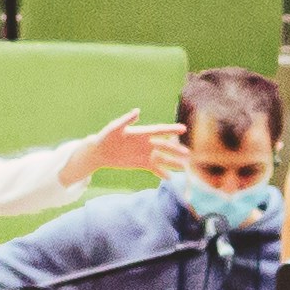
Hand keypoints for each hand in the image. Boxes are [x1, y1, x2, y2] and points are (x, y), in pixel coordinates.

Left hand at [68, 114, 190, 186]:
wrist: (100, 151)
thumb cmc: (106, 137)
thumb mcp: (115, 128)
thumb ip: (126, 120)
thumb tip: (137, 111)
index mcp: (142, 133)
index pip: (160, 131)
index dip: (171, 130)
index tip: (183, 129)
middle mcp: (147, 143)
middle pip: (165, 147)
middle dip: (177, 150)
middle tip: (188, 154)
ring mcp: (145, 154)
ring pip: (163, 159)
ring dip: (173, 163)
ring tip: (184, 168)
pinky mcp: (142, 164)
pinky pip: (154, 169)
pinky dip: (162, 173)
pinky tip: (170, 178)